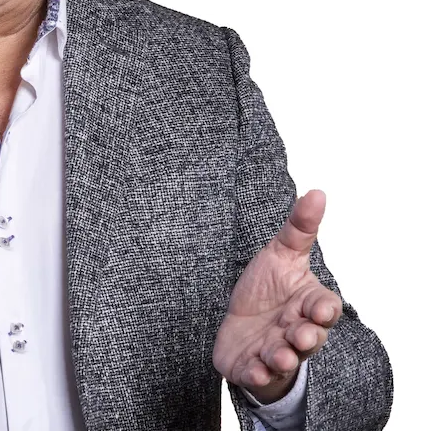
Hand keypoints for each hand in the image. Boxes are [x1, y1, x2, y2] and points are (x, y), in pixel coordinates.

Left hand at [213, 189, 342, 403]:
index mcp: (308, 305)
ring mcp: (276, 352)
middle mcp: (297, 332)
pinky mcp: (253, 368)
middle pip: (309, 337)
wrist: (241, 327)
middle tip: (299, 333)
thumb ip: (299, 228)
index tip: (319, 308)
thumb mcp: (281, 255)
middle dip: (306, 337)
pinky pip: (258, 376)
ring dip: (282, 357)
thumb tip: (317, 191)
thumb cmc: (267, 289)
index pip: (325, 308)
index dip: (324, 310)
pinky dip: (257, 374)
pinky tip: (254, 369)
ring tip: (276, 355)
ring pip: (285, 359)